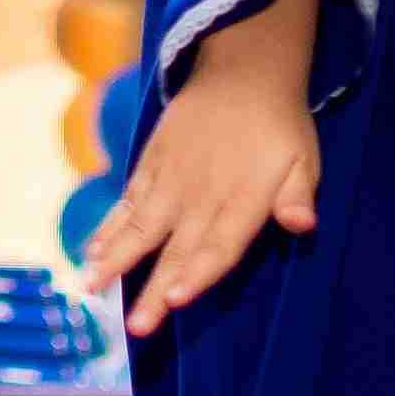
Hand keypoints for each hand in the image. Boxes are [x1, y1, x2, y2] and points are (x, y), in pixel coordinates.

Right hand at [80, 0, 320, 334]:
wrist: (241, 69)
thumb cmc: (279, 126)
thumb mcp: (303, 159)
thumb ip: (299, 195)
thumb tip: (302, 225)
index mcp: (241, 200)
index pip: (219, 245)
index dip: (197, 273)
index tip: (174, 299)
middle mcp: (199, 194)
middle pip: (174, 248)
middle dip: (151, 288)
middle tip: (134, 326)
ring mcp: (170, 179)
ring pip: (140, 226)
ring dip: (115, 259)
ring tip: (90, 286)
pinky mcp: (152, 164)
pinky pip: (128, 201)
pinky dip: (109, 226)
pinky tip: (91, 251)